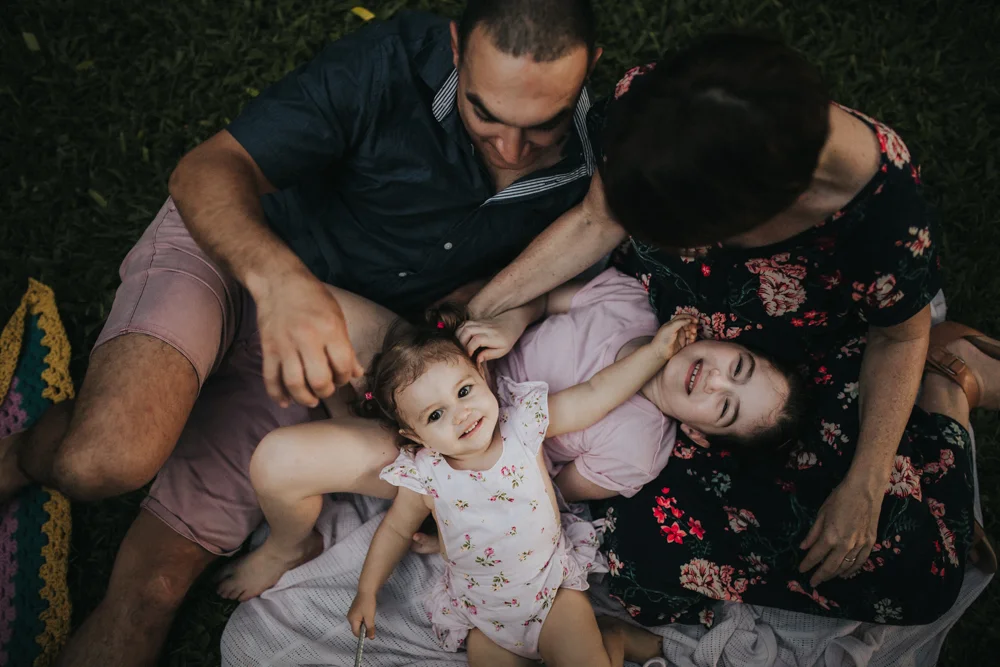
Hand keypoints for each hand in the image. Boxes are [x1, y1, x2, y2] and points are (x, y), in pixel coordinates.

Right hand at [255, 271, 363, 407]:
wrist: (279, 281)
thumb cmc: (313, 298)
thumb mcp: (337, 317)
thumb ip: (347, 347)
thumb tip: (357, 373)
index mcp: (330, 329)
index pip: (343, 366)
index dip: (345, 378)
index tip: (342, 377)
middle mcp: (307, 338)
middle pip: (319, 380)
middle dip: (326, 392)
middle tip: (327, 389)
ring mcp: (285, 345)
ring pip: (294, 384)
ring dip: (304, 398)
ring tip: (311, 399)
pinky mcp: (268, 348)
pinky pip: (271, 378)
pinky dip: (278, 394)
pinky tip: (286, 401)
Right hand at [348, 591, 376, 638]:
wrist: (366, 590)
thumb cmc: (368, 604)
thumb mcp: (370, 617)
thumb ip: (370, 628)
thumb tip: (371, 638)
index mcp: (352, 620)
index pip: (356, 633)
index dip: (364, 634)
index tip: (371, 630)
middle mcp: (349, 617)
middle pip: (356, 628)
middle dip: (364, 628)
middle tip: (371, 621)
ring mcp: (351, 613)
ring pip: (358, 623)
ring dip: (364, 623)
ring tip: (369, 616)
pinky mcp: (354, 610)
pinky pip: (358, 618)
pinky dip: (363, 618)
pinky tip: (367, 612)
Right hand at [457, 311, 530, 362]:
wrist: (510, 324)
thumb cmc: (506, 340)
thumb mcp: (502, 351)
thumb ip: (489, 355)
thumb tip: (476, 360)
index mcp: (492, 336)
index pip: (477, 340)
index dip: (470, 349)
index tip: (469, 356)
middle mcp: (485, 328)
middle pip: (467, 331)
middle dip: (461, 343)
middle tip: (462, 352)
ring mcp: (480, 323)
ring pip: (464, 326)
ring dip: (458, 336)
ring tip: (460, 346)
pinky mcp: (476, 321)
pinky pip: (464, 324)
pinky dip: (459, 331)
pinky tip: (460, 339)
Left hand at [652, 315, 697, 359]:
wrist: (660, 352)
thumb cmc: (663, 338)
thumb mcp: (670, 328)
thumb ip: (680, 322)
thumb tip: (689, 319)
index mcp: (673, 323)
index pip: (683, 317)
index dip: (690, 317)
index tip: (696, 320)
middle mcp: (678, 329)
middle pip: (688, 325)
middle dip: (692, 326)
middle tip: (694, 330)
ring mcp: (681, 336)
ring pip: (691, 332)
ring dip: (693, 333)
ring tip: (692, 336)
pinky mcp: (683, 343)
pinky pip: (691, 339)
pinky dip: (693, 339)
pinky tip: (691, 340)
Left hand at [799, 477, 880, 585]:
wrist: (865, 489)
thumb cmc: (840, 497)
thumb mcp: (821, 513)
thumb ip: (813, 533)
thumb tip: (803, 547)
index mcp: (830, 536)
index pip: (815, 556)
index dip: (807, 565)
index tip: (801, 570)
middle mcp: (845, 545)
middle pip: (830, 566)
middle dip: (820, 576)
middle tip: (813, 582)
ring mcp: (860, 545)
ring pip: (846, 567)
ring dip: (834, 574)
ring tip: (826, 578)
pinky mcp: (870, 543)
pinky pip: (861, 562)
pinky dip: (852, 570)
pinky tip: (846, 574)